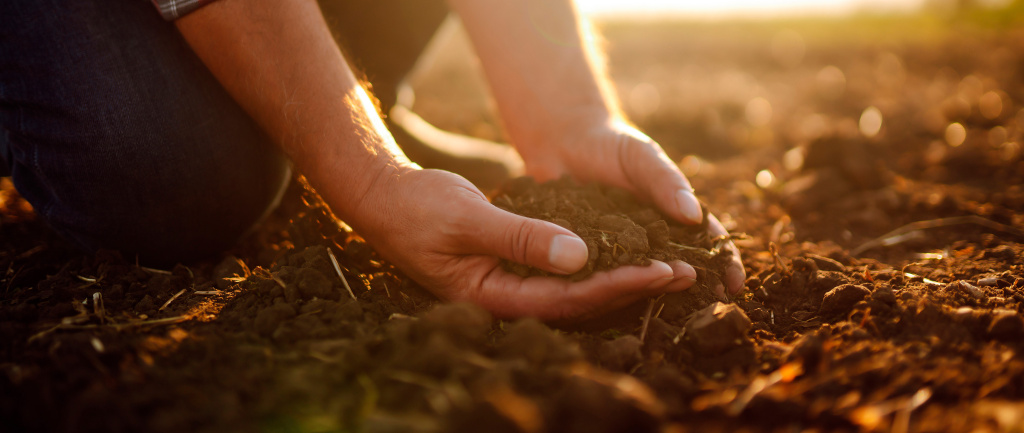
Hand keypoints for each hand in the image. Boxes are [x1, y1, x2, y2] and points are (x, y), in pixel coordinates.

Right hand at [342, 168, 698, 319]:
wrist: (385, 199)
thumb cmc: (417, 208)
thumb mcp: (468, 219)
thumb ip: (521, 238)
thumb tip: (579, 257)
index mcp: (492, 296)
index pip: (568, 300)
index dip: (618, 286)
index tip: (660, 270)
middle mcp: (507, 298)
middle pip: (581, 302)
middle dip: (633, 288)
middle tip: (685, 273)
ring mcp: (510, 284)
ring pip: (576, 289)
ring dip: (622, 277)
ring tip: (670, 267)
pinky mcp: (513, 266)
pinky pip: (563, 271)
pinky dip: (597, 262)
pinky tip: (627, 252)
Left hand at [515, 118, 745, 297]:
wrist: (563, 142)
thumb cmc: (612, 144)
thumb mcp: (642, 157)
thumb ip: (666, 182)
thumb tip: (694, 215)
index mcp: (673, 214)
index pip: (707, 242)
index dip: (724, 263)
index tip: (734, 284)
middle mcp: (651, 237)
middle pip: (679, 267)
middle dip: (696, 290)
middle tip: (707, 312)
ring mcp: (620, 250)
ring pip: (642, 279)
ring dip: (655, 296)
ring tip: (667, 315)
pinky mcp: (588, 256)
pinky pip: (602, 276)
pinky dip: (611, 291)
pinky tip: (614, 306)